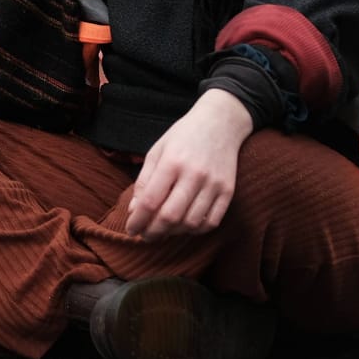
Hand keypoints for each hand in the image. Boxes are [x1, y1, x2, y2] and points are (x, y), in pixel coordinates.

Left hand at [125, 90, 254, 240]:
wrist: (220, 123)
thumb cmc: (183, 136)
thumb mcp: (157, 151)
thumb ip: (144, 181)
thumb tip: (134, 211)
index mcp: (172, 162)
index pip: (150, 201)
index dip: (138, 220)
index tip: (131, 229)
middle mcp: (194, 174)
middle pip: (171, 216)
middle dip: (153, 232)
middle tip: (145, 236)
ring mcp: (214, 184)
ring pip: (192, 223)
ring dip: (174, 233)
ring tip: (164, 231)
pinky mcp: (228, 190)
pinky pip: (212, 221)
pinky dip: (196, 230)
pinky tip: (185, 226)